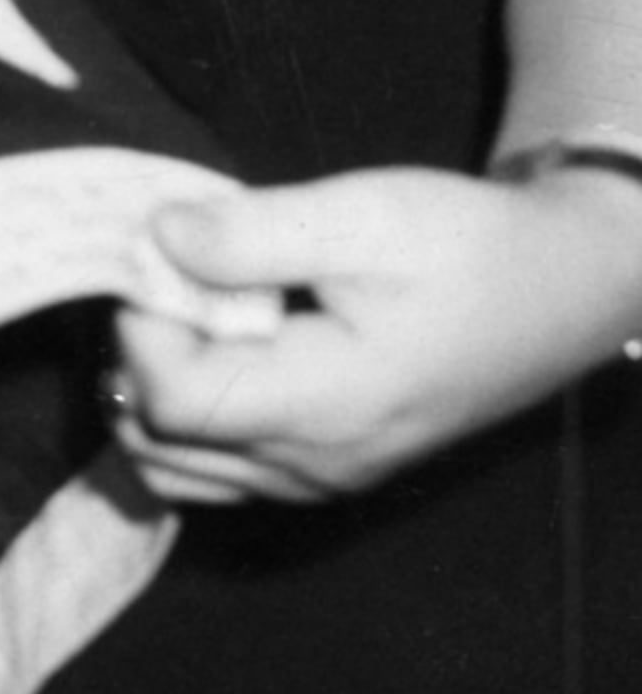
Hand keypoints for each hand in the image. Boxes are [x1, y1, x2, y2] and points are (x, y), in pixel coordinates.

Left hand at [107, 163, 641, 505]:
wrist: (556, 290)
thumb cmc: (465, 248)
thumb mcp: (362, 216)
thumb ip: (252, 234)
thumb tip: (156, 238)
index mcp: (325, 408)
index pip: (170, 401)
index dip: (140, 324)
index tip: (159, 257)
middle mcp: (317, 465)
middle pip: (161, 444)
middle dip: (138, 356)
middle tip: (168, 279)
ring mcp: (325, 477)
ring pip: (183, 471)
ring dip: (156, 393)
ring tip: (193, 310)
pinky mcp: (331, 468)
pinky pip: (224, 470)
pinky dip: (191, 418)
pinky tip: (219, 344)